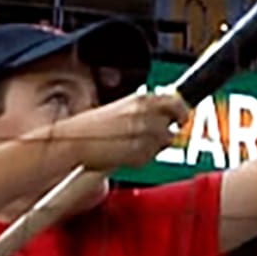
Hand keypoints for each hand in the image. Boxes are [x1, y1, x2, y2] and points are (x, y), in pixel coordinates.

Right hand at [57, 91, 188, 172]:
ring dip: (156, 144)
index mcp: (141, 99)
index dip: (182, 111)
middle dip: (170, 130)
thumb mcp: (122, 108)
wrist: (74, 141)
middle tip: (161, 134)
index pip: (177, 102)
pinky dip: (144, 155)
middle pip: (174, 125)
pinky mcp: (140, 152)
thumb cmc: (92, 126)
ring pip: (165, 141)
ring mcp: (144, 134)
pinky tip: (129, 152)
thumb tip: (165, 113)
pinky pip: (152, 156)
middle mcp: (146, 115)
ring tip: (136, 143)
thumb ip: (145, 109)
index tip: (182, 117)